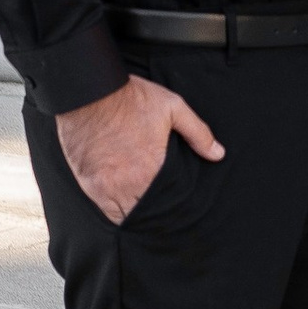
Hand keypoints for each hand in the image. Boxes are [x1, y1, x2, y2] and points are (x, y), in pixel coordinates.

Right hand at [57, 71, 224, 223]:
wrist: (89, 92)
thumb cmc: (131, 98)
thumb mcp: (173, 107)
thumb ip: (198, 133)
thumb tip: (218, 154)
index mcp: (152, 169)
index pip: (168, 202)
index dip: (174, 208)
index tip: (178, 209)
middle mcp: (129, 184)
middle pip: (147, 212)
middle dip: (156, 213)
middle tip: (164, 211)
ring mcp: (106, 187)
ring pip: (125, 215)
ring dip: (136, 213)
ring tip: (145, 209)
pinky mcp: (89, 184)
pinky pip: (106, 210)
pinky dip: (116, 211)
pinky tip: (124, 204)